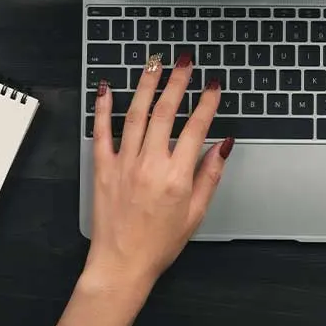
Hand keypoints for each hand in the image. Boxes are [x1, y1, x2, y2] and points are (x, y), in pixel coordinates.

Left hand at [86, 52, 231, 285]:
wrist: (121, 264)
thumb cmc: (159, 243)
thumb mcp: (196, 213)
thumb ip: (210, 175)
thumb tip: (223, 145)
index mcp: (176, 177)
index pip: (196, 128)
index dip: (206, 103)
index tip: (213, 86)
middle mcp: (149, 165)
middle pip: (165, 113)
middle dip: (177, 82)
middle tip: (185, 62)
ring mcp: (123, 164)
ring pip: (135, 114)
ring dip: (146, 85)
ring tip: (154, 63)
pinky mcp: (102, 168)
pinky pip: (101, 132)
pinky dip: (103, 108)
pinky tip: (106, 89)